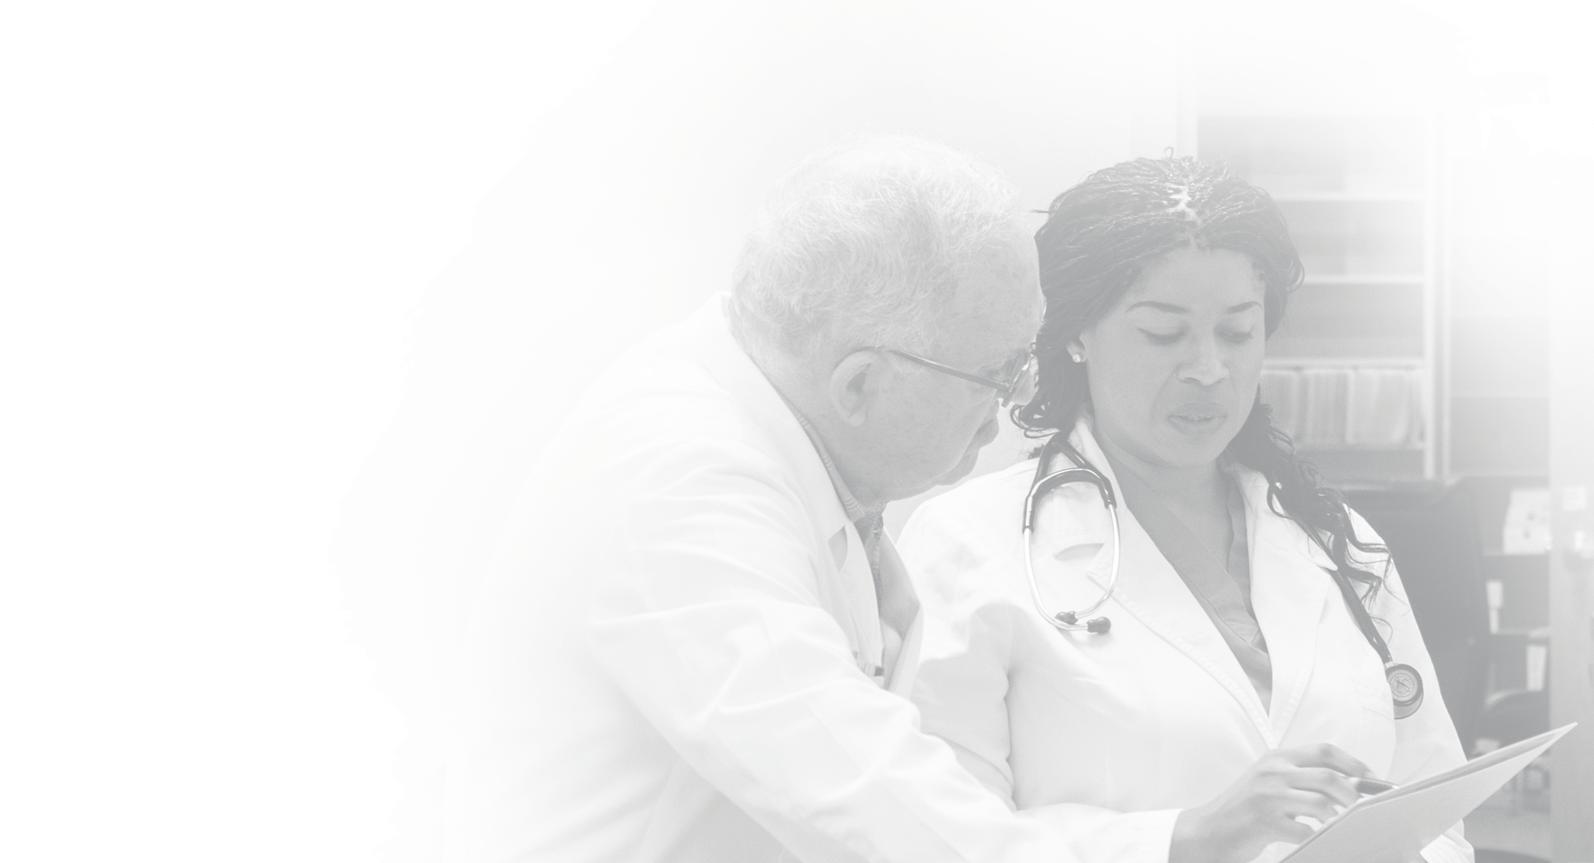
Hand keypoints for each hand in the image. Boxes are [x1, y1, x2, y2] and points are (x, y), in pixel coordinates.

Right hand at [1170, 743, 1370, 862]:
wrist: (1204, 831)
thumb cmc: (1241, 810)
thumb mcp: (1267, 782)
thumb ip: (1298, 777)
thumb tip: (1347, 783)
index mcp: (1276, 758)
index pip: (1324, 750)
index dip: (1355, 763)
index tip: (1373, 779)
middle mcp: (1272, 771)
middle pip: (1329, 775)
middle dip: (1355, 793)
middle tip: (1365, 808)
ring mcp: (1267, 795)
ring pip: (1322, 802)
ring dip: (1340, 817)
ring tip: (1343, 824)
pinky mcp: (1264, 821)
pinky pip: (1306, 830)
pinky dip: (1320, 837)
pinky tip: (1321, 839)